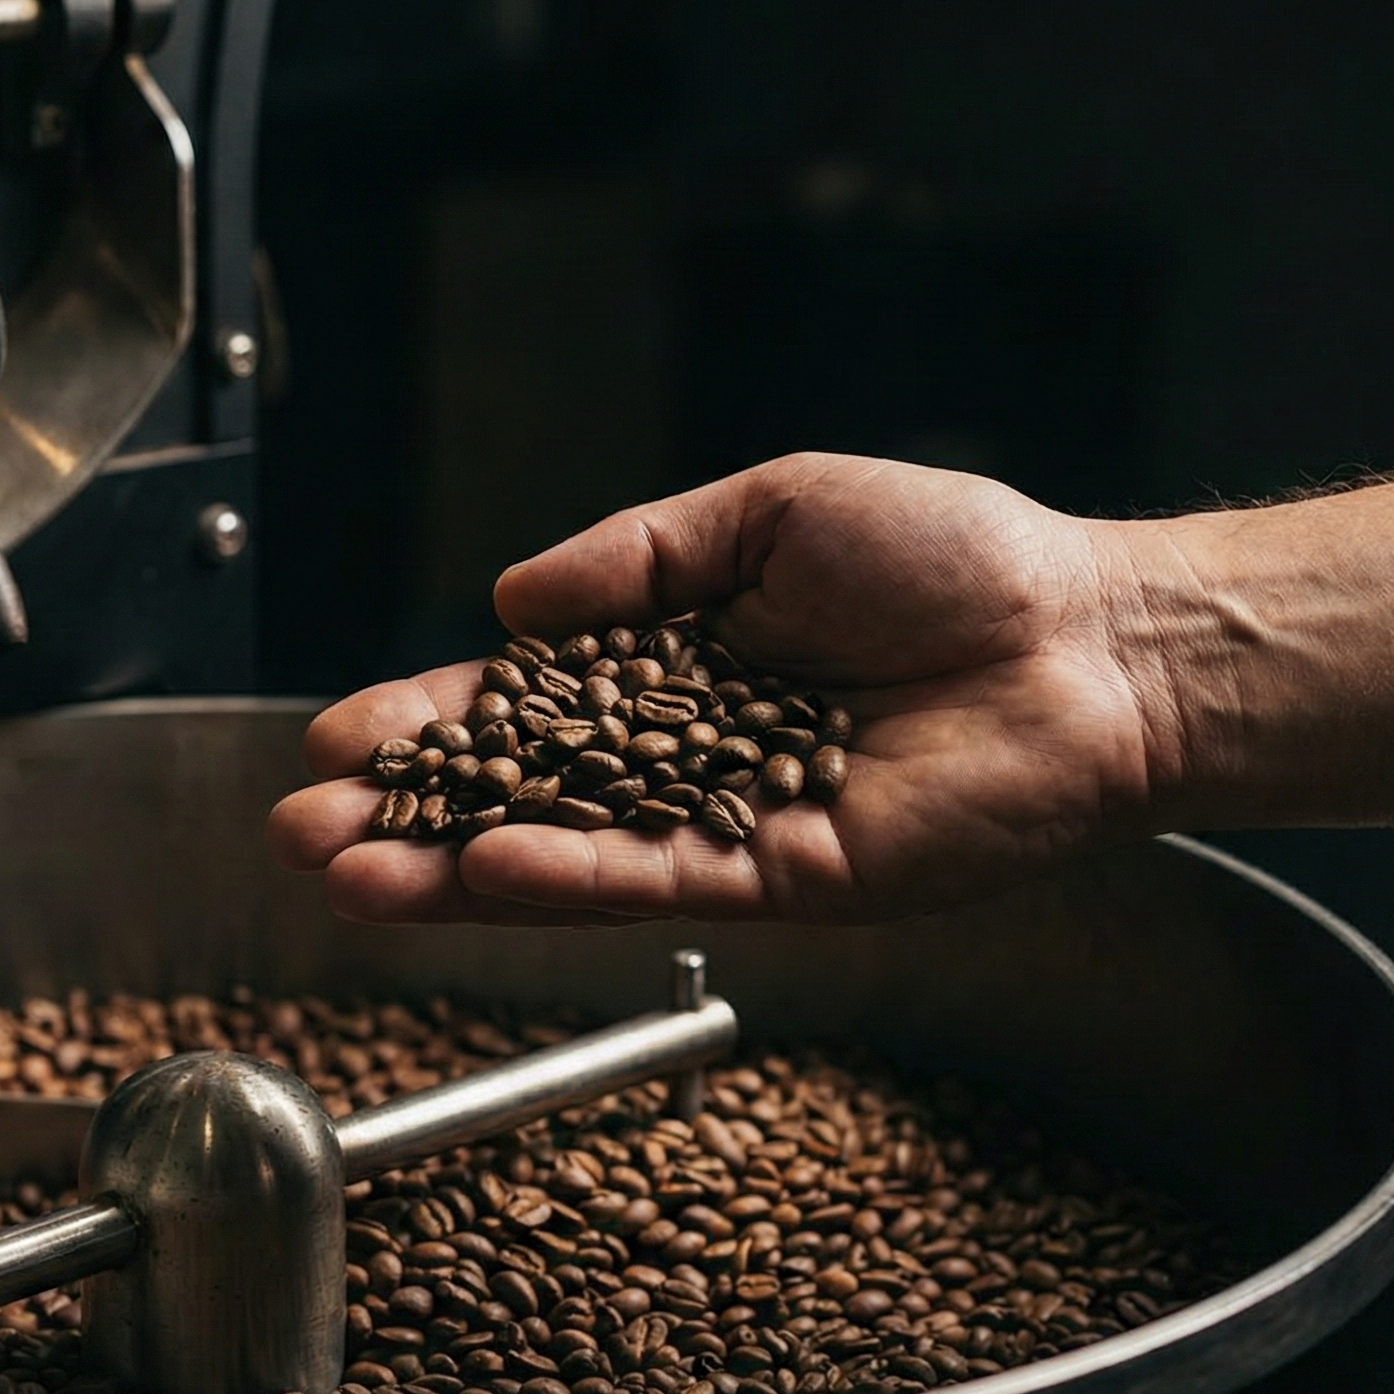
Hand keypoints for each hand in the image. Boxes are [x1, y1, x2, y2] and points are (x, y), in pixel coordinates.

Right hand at [267, 452, 1171, 923]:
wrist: (1088, 638)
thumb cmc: (951, 555)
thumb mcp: (767, 510)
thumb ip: (636, 557)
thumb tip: (509, 601)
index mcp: (676, 664)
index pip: (521, 703)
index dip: (429, 722)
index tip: (339, 740)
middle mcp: (685, 755)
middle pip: (520, 795)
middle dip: (408, 815)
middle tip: (304, 831)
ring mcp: (727, 824)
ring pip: (566, 855)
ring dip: (453, 868)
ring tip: (347, 875)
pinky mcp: (782, 878)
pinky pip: (657, 883)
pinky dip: (568, 878)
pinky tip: (483, 868)